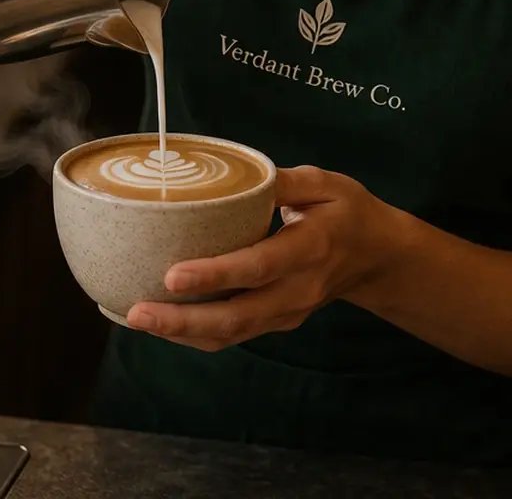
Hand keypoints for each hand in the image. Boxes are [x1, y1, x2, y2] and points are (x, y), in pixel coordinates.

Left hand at [125, 166, 397, 350]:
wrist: (376, 257)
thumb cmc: (347, 212)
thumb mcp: (326, 183)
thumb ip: (284, 180)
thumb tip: (238, 175)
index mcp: (311, 248)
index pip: (260, 267)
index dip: (216, 275)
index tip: (174, 275)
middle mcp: (298, 290)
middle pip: (238, 316)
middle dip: (184, 320)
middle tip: (137, 311)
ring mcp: (287, 313)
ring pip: (231, 334)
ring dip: (181, 333)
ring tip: (135, 319)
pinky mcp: (276, 324)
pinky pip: (232, 336)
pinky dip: (192, 335)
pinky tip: (158, 322)